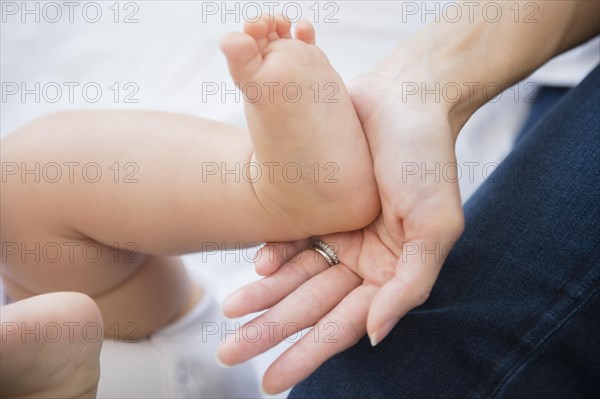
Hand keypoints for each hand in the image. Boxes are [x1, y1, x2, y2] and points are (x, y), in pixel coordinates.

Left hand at [217, 69, 464, 392]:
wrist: (406, 94)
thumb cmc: (426, 157)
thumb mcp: (434, 224)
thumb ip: (410, 284)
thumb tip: (375, 336)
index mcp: (392, 272)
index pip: (344, 325)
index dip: (308, 354)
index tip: (272, 382)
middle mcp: (362, 259)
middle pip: (310, 306)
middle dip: (271, 331)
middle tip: (230, 354)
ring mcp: (338, 233)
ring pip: (294, 276)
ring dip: (263, 297)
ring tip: (230, 315)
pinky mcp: (317, 206)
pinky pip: (291, 238)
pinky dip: (273, 254)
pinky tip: (257, 266)